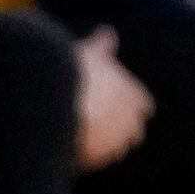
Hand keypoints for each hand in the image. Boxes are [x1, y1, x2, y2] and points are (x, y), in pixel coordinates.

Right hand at [73, 29, 150, 169]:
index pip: (142, 106)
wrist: (52, 98)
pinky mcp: (95, 159)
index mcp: (134, 96)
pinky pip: (93, 161)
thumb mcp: (89, 53)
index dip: (129, 105)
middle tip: (95, 121)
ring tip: (79, 131)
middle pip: (132, 132)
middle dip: (117, 129)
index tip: (113, 103)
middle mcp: (129, 122)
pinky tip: (68, 142)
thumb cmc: (71, 71)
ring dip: (101, 144)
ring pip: (113, 149)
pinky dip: (85, 155)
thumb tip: (108, 32)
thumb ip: (102, 46)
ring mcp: (114, 143)